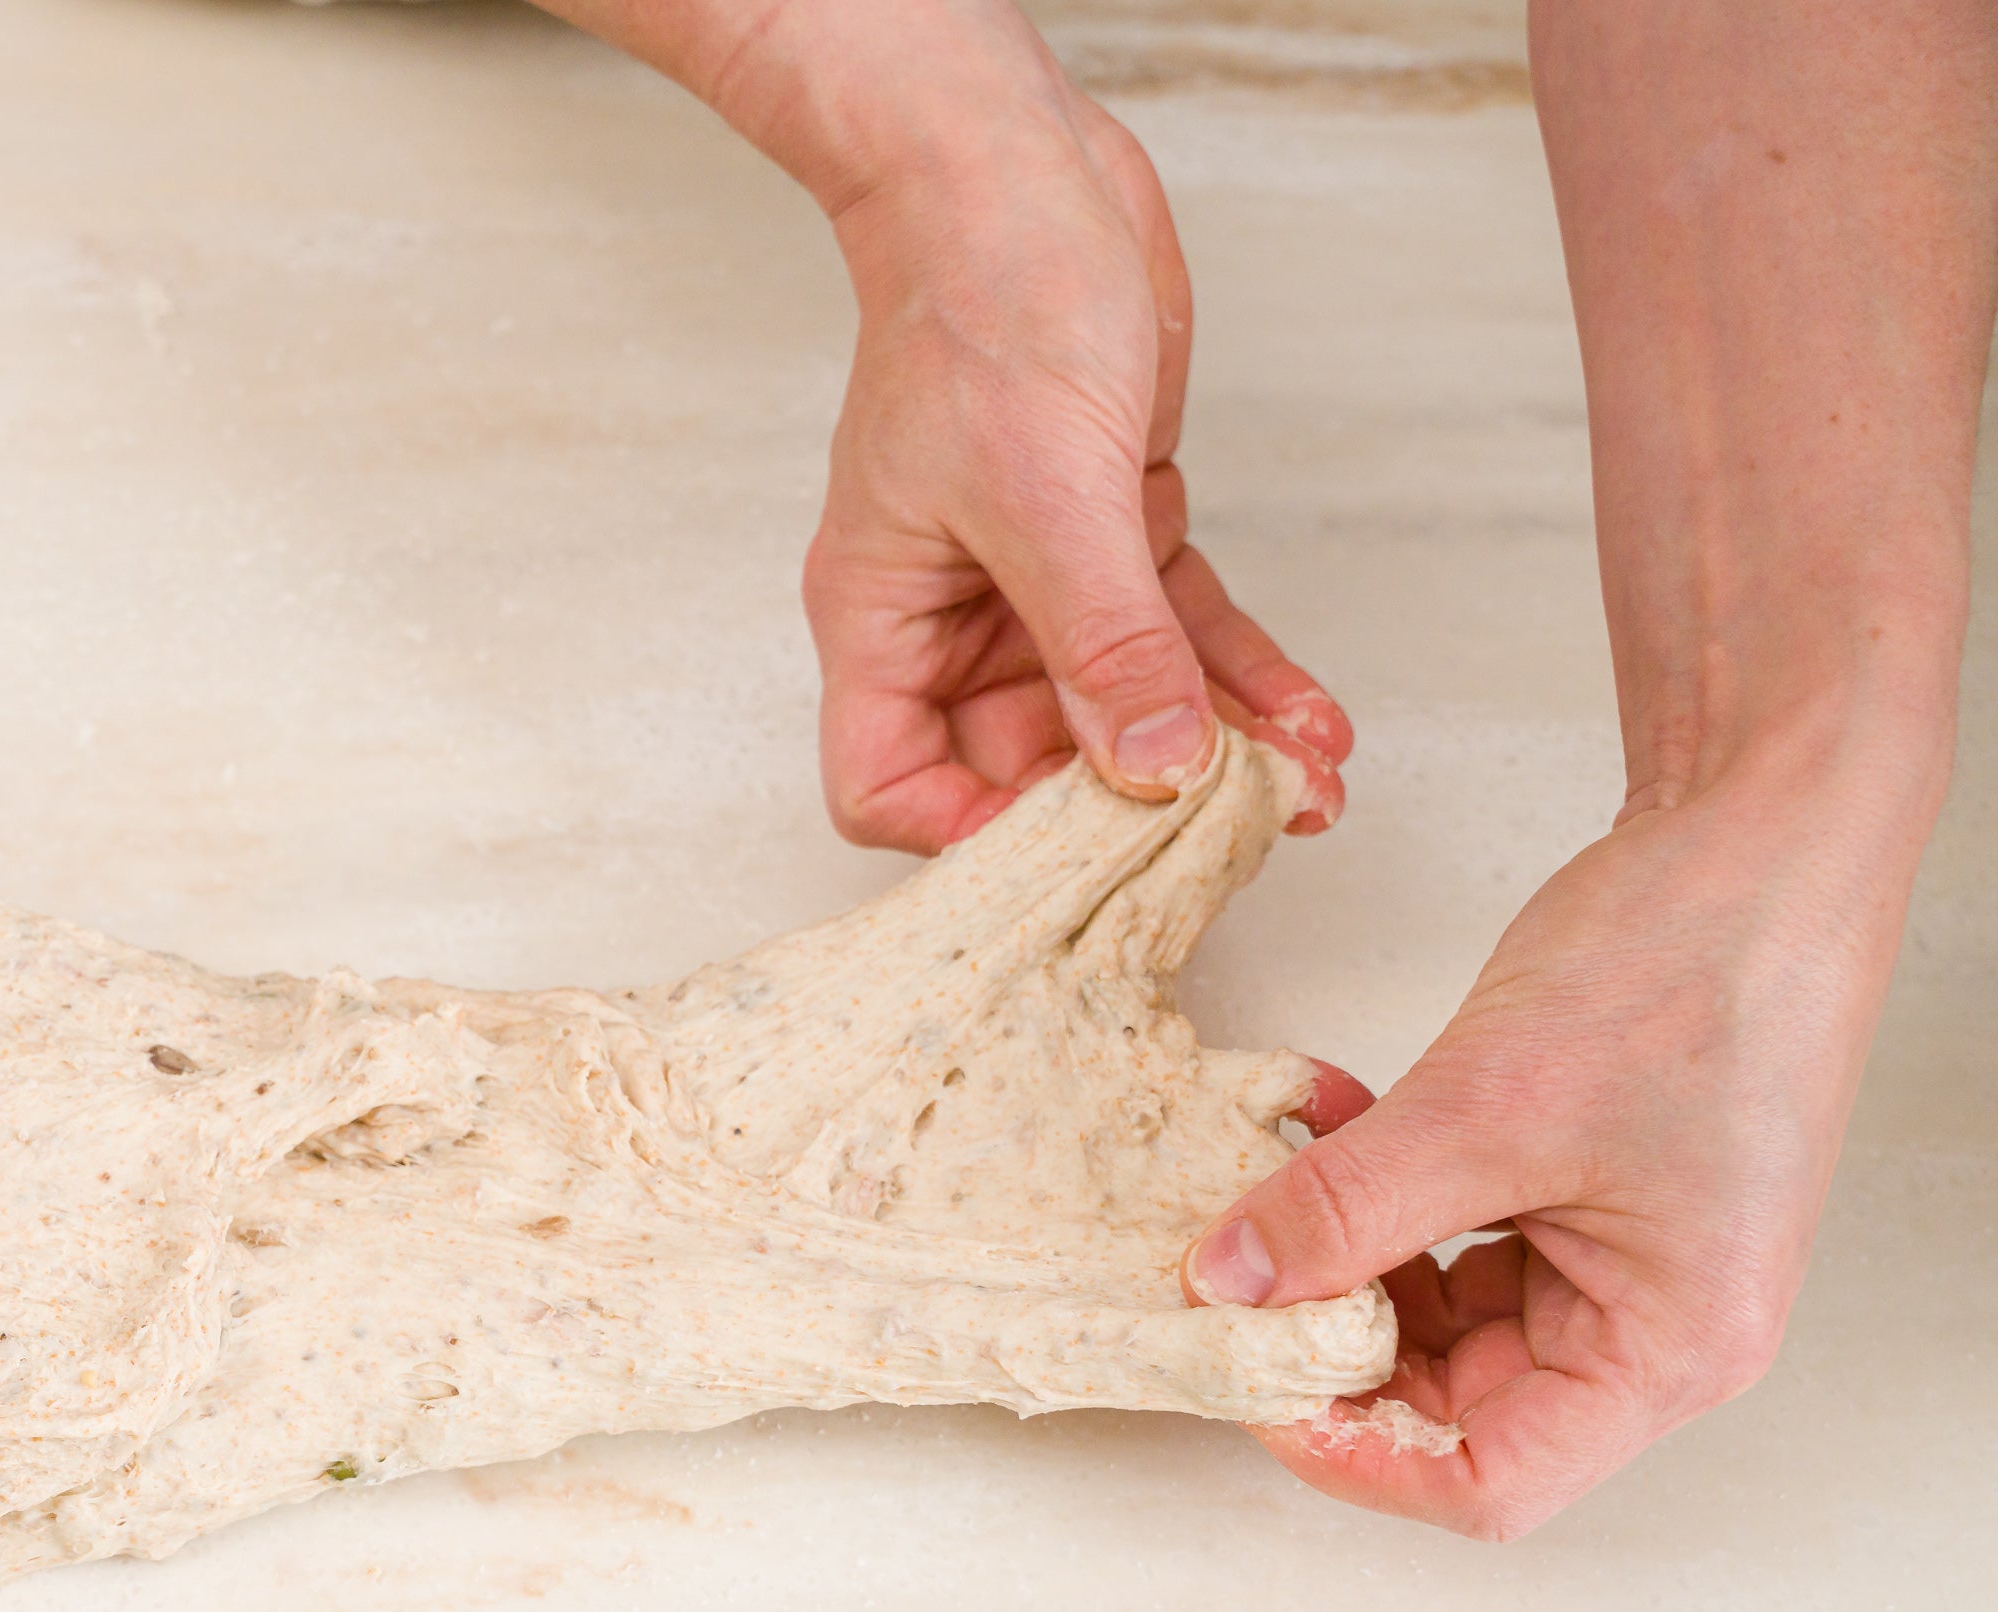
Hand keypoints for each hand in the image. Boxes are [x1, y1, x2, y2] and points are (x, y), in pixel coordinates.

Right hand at [804, 83, 1351, 849]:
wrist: (1025, 171)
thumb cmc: (982, 299)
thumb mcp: (1049, 491)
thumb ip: (1104, 646)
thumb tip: (1151, 777)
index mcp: (883, 617)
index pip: (890, 787)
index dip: (971, 837)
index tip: (1077, 854)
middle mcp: (953, 614)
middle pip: (1027, 764)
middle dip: (1136, 806)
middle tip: (1239, 837)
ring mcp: (1038, 580)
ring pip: (1124, 707)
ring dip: (1217, 751)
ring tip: (1309, 790)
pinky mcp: (1117, 535)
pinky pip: (1182, 639)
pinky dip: (1246, 680)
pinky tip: (1312, 719)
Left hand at [1180, 718, 1934, 1537]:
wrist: (1765, 832)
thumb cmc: (1693, 967)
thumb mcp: (1484, 1104)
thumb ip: (1346, 1208)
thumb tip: (1227, 1281)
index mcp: (1668, 1348)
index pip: (1489, 1479)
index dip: (1357, 1453)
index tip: (1251, 1385)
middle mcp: (1653, 1325)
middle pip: (1454, 1404)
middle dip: (1331, 1346)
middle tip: (1228, 1280)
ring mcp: (1617, 1259)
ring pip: (1437, 1319)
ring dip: (1342, 1262)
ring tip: (1267, 1183)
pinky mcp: (1581, 1191)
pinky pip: (1451, 1238)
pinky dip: (1378, 1199)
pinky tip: (1324, 1122)